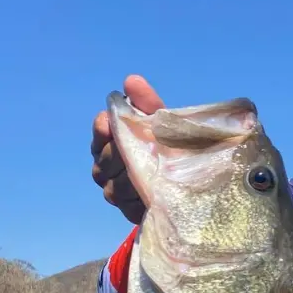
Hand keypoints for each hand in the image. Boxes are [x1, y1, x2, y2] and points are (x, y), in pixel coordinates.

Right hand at [91, 74, 164, 223]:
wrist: (190, 185)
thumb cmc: (171, 149)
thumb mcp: (163, 125)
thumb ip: (148, 104)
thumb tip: (132, 81)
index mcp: (111, 139)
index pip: (101, 129)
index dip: (104, 129)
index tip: (111, 125)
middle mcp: (106, 165)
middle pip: (104, 161)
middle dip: (122, 156)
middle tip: (143, 155)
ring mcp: (115, 191)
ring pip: (114, 187)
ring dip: (132, 181)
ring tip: (152, 177)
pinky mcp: (129, 212)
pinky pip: (128, 207)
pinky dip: (139, 201)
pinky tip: (152, 195)